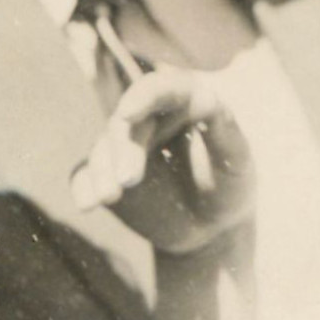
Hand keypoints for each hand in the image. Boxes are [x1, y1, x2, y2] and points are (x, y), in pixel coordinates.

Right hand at [70, 67, 254, 253]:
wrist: (209, 229)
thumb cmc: (229, 187)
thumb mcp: (236, 161)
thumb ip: (224, 130)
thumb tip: (207, 97)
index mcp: (179, 106)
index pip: (158, 90)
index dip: (140, 97)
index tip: (127, 113)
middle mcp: (145, 121)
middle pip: (124, 125)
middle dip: (121, 150)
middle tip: (128, 180)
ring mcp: (121, 148)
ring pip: (101, 150)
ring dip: (101, 172)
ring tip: (108, 197)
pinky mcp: (105, 174)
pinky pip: (84, 177)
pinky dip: (83, 188)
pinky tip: (85, 204)